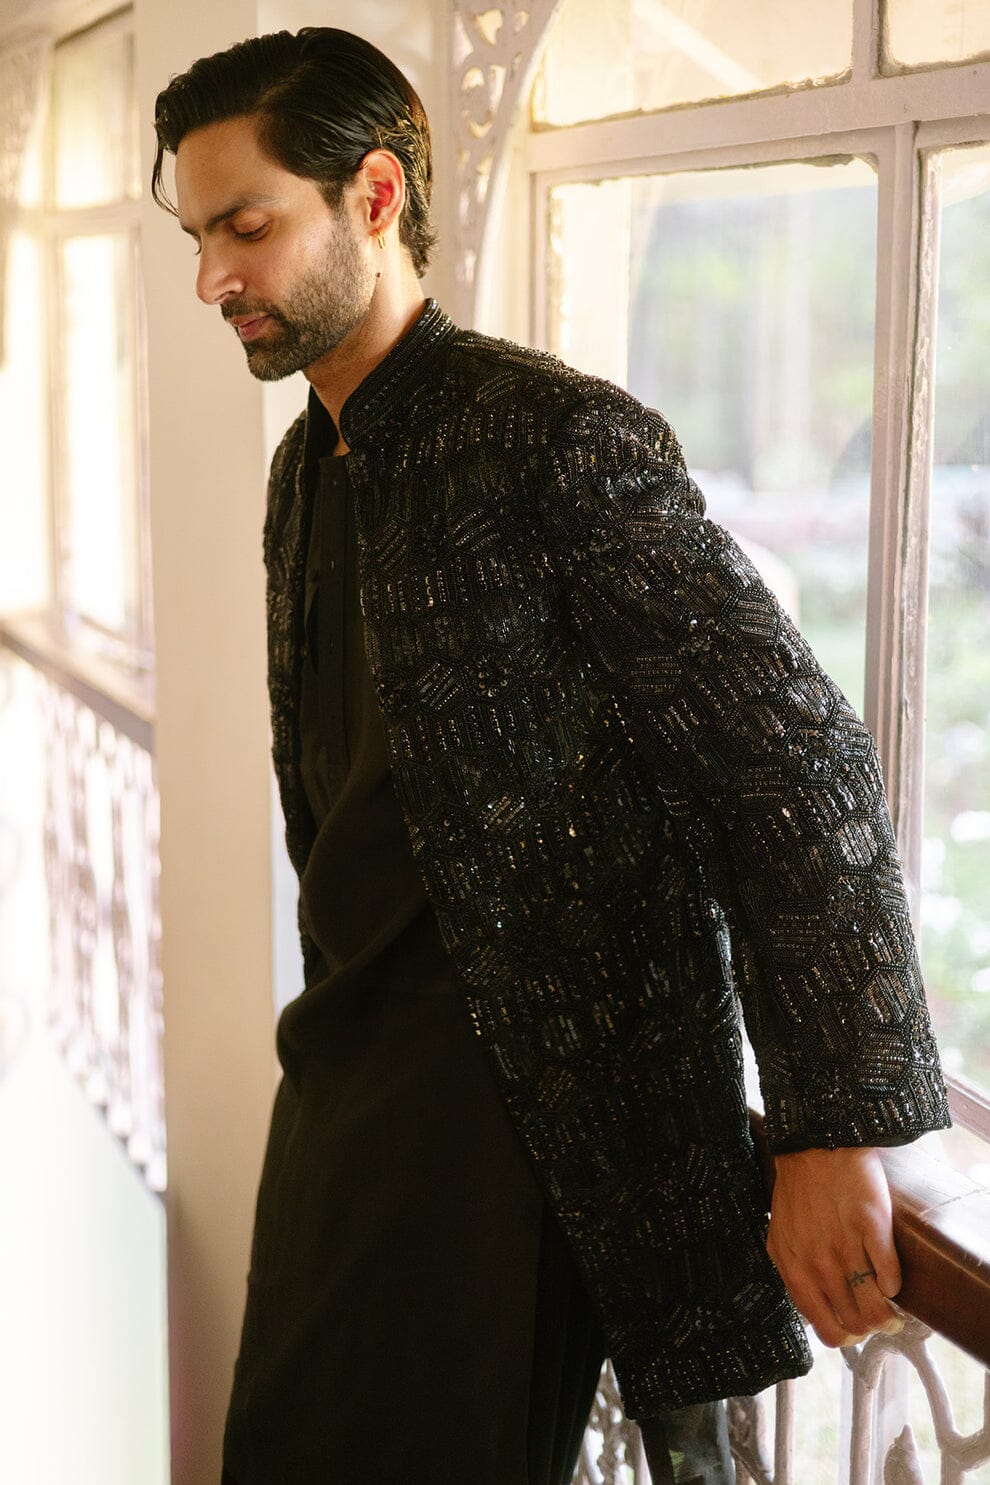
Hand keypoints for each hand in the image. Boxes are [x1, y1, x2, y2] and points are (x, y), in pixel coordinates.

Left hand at [766, 1146, 904, 1346]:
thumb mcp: (783, 1238)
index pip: (826, 1331)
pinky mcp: (872, 1229)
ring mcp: (846, 1248)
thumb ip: (795, 1274)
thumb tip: (815, 1308)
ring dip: (888, 1312)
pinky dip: (895, 1282)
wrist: (815, 1145)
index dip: (846, 1336)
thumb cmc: (799, 1191)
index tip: (854, 1326)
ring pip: (876, 1309)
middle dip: (869, 1327)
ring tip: (890, 1301)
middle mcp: (819, 1265)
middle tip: (876, 1314)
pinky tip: (890, 1273)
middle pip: (856, 1326)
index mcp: (794, 1270)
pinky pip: (892, 1276)